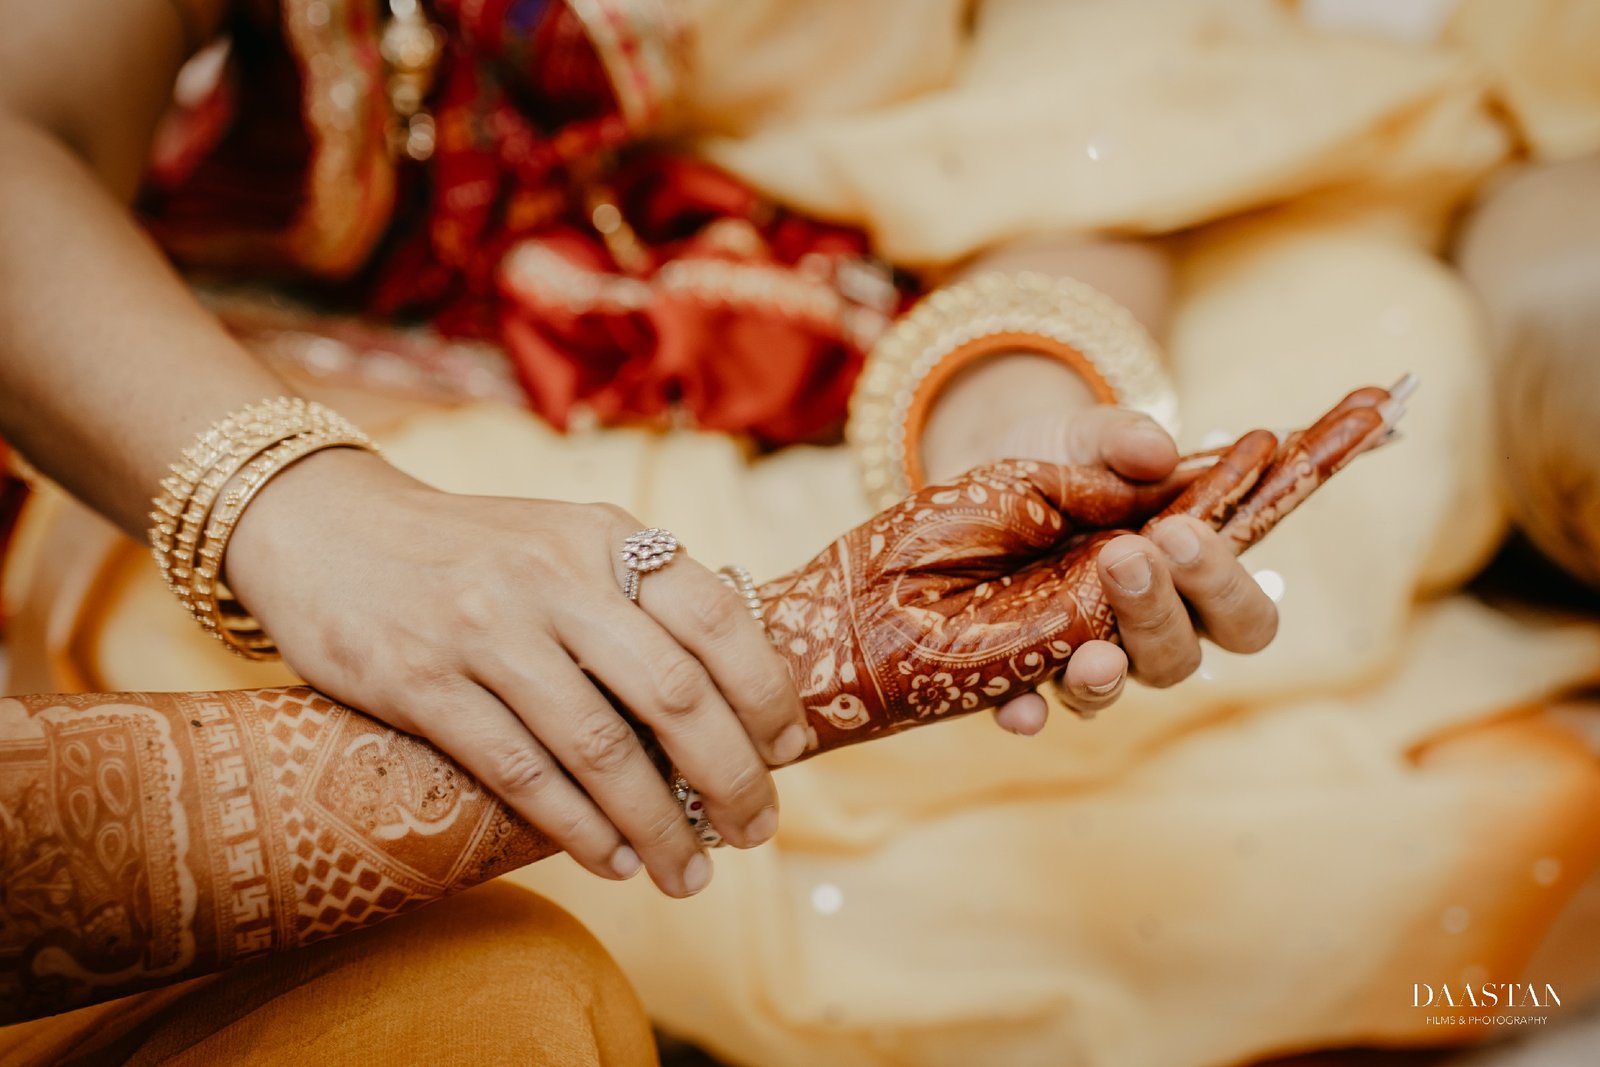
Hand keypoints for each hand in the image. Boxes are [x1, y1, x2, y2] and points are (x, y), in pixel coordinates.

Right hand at [223, 448, 806, 897]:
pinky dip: (579, 827)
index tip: (788, 751)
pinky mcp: (420, 682)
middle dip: (730, 776)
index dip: (765, 693)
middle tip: (755, 830)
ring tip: (689, 874)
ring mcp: (484, 629)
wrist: (328, 527)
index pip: (717, 617)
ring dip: (657, 824)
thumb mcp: (564, 539)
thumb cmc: (471, 550)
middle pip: (674, 694)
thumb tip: (736, 696)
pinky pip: (520, 772)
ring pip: (600, 747)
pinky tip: (614, 860)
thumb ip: (638, 597)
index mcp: (603, 536)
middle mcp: (553, 575)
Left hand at [960, 406, 1278, 732]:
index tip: (1185, 530)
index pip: (1243, 616)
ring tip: (1091, 650)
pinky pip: (1026, 707)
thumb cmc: (1063, 460)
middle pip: (1179, 657)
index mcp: (1185, 579)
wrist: (981, 470)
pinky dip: (1024, 712)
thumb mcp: (1089, 436)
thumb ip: (1125, 440)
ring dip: (1104, 672)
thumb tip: (1156, 452)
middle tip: (1127, 554)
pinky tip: (1021, 710)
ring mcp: (1078, 654)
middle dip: (1159, 611)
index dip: (1227, 587)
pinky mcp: (1016, 666)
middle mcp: (1140, 630)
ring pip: (1110, 687)